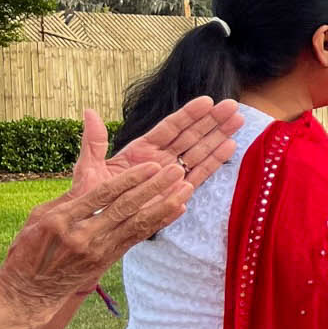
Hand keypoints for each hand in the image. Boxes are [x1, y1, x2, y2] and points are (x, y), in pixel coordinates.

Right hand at [0, 161, 190, 328]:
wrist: (30, 291)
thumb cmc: (30, 249)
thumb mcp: (38, 218)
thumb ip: (68, 199)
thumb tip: (93, 179)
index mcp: (61, 220)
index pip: (101, 196)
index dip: (130, 180)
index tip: (152, 167)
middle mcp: (83, 236)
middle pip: (125, 207)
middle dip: (154, 187)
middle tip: (177, 171)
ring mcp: (98, 250)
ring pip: (138, 223)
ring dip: (165, 204)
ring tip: (187, 188)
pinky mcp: (109, 259)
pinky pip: (138, 237)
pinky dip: (159, 221)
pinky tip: (178, 209)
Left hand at [96, 98, 242, 194]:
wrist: (98, 227)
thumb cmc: (91, 199)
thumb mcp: (89, 168)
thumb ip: (94, 141)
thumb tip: (89, 112)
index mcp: (141, 150)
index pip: (170, 128)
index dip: (189, 115)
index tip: (207, 101)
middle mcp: (161, 159)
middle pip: (191, 136)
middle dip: (212, 121)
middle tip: (232, 106)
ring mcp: (172, 175)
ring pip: (200, 151)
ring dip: (219, 136)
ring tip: (238, 120)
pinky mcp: (179, 191)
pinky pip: (200, 174)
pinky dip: (215, 161)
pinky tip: (230, 146)